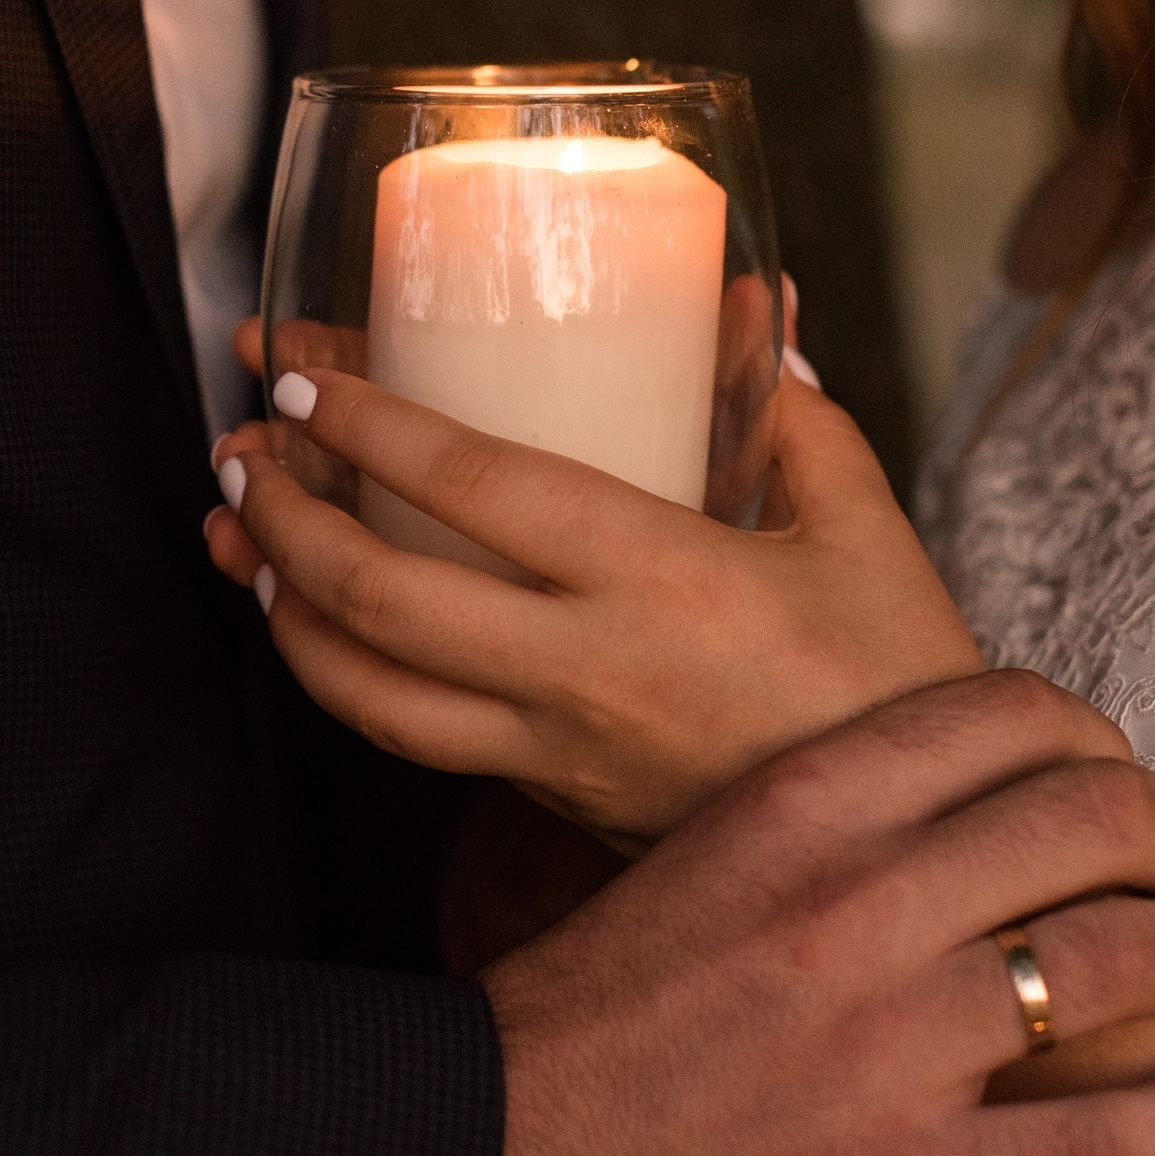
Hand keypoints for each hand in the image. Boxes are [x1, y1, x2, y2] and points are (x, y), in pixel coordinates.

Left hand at [205, 360, 982, 843]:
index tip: (303, 374)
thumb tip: (750, 306)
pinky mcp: (555, 802)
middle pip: (383, 600)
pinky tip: (326, 631)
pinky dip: (352, 680)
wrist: (913, 849)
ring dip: (284, 616)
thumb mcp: (864, 529)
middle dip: (285, 519)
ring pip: (374, 698)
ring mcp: (560, 753)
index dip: (373, 427)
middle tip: (241, 453)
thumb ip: (791, 413)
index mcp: (662, 580)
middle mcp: (589, 672)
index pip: (477, 489)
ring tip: (241, 544)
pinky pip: (423, 742)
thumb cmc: (896, 678)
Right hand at [484, 671, 1154, 1155]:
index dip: (1091, 728)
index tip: (1110, 759)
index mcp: (796, 808)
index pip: (1003, 712)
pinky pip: (1105, 1135)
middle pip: (1092, 819)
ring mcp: (890, 1048)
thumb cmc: (596, 1011)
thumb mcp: (694, 856)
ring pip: (1118, 962)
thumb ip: (822, 810)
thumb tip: (952, 780)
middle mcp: (855, 908)